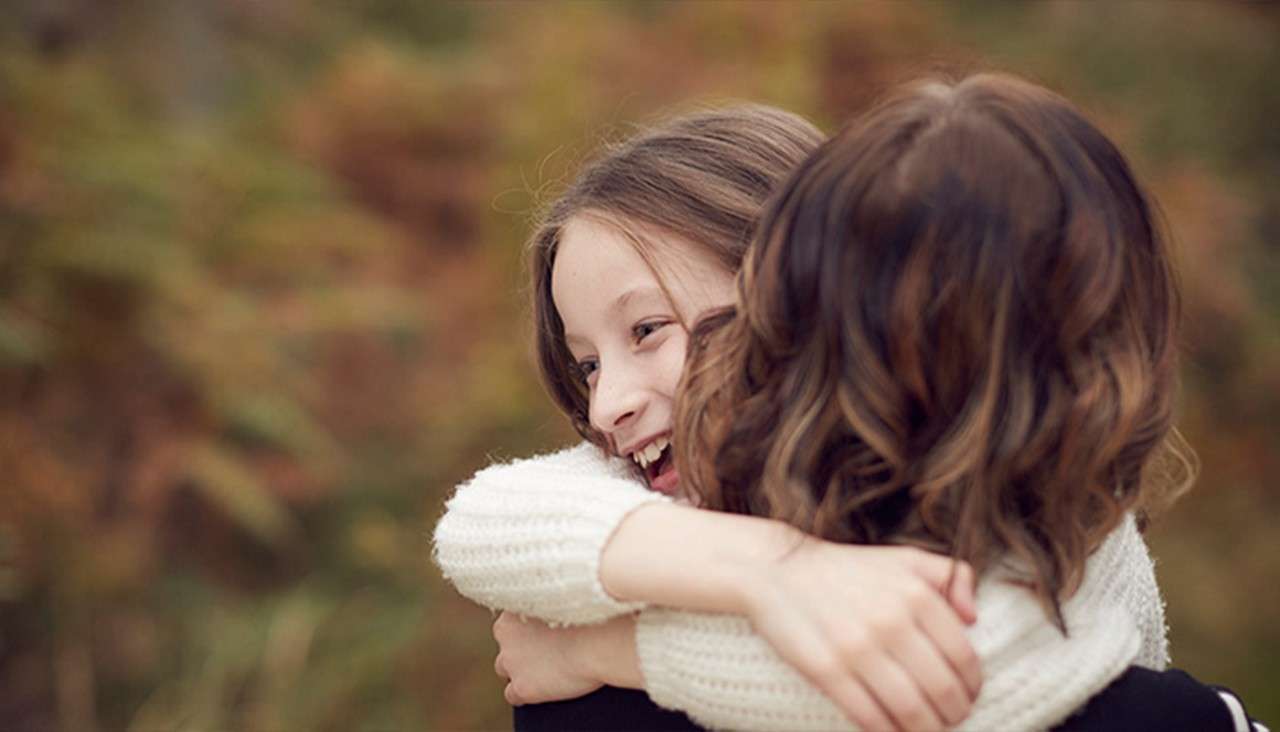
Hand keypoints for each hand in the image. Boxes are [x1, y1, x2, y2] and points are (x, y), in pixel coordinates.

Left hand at [492, 611, 639, 705]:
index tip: (547, 630)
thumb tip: (563, 605)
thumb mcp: (568, 599)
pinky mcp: (521, 687)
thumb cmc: (595, 614)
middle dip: (521, 648)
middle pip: (506, 642)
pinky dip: (525, 694)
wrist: (600, 641)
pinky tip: (542, 691)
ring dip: (520, 670)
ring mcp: (511, 661)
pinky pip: (513, 695)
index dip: (530, 626)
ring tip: (544, 672)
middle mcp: (506, 632)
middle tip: (546, 650)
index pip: (513, 618)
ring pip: (504, 668)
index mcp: (517, 605)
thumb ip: (555, 603)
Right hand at [742, 542, 980, 731]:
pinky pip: (869, 717)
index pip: (963, 657)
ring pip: (910, 710)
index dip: (973, 685)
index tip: (968, 694)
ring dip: (927, 730)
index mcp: (915, 594)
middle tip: (952, 719)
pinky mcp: (826, 671)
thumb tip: (973, 618)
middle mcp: (890, 621)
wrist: (777, 571)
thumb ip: (951, 576)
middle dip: (955, 714)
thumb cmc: (848, 569)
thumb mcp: (905, 559)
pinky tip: (892, 730)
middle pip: (942, 690)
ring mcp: (856, 648)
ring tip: (927, 729)